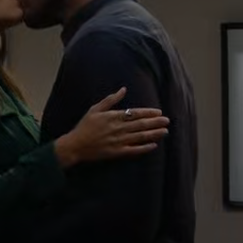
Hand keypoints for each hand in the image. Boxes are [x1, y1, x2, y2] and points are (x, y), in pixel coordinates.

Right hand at [54, 87, 169, 167]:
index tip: (159, 112)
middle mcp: (118, 129)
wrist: (75, 145)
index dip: (148, 113)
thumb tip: (123, 89)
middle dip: (156, 122)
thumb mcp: (95, 109)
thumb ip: (110, 100)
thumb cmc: (84, 126)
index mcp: (113, 117)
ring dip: (154, 134)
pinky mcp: (117, 153)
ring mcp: (118, 141)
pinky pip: (134, 150)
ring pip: (140, 137)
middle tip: (167, 121)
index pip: (135, 113)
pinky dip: (144, 148)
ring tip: (165, 131)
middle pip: (141, 125)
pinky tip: (153, 146)